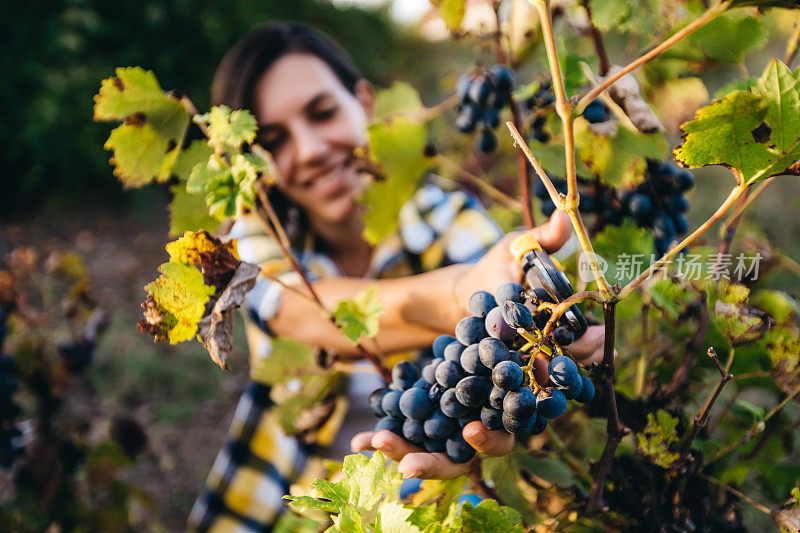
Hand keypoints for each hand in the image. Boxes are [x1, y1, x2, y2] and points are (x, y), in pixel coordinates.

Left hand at [351, 211, 610, 479]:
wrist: (462, 292)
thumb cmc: (498, 271)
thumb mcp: (515, 251)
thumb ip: (541, 241)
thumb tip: (566, 221)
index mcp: (540, 368)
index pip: (548, 396)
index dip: (526, 410)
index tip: (489, 416)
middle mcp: (512, 399)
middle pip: (505, 436)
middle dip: (483, 443)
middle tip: (459, 437)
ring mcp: (477, 412)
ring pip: (459, 452)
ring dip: (428, 459)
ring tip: (390, 452)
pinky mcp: (445, 415)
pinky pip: (423, 441)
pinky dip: (396, 445)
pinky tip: (361, 444)